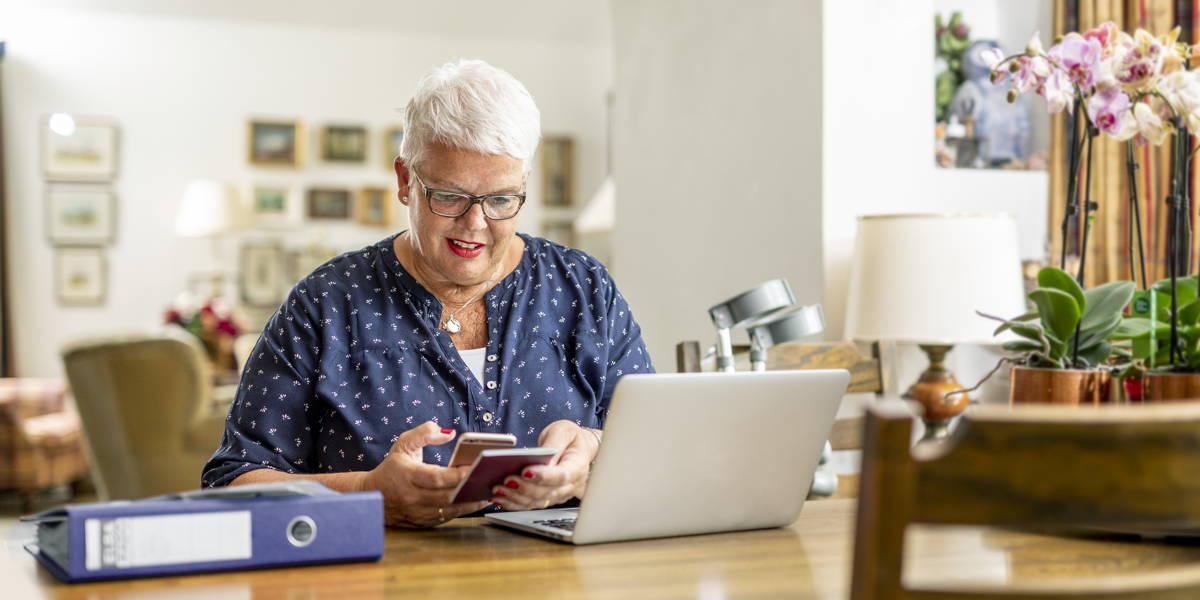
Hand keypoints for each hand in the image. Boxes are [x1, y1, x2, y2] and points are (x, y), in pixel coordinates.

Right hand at [361, 421, 488, 527]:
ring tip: (489, 491)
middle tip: (490, 480)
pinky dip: (462, 511)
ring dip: (470, 502)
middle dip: (469, 489)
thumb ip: (425, 433)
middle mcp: (411, 496)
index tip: (472, 467)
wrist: (372, 495)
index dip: (455, 475)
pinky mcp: (422, 522)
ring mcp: (417, 512)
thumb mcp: (404, 444)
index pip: (435, 477)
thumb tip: (449, 433)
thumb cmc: (393, 468)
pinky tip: (476, 501)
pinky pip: (446, 518)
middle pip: (446, 496)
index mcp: (407, 475)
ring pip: (449, 510)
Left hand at [491, 420, 600, 510]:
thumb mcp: (563, 431)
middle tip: (505, 480)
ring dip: (516, 498)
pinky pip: (531, 504)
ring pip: (537, 502)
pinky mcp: (548, 498)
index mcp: (577, 467)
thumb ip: (553, 444)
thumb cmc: (571, 438)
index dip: (543, 476)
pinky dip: (514, 503)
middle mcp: (571, 486)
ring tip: (498, 490)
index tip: (525, 471)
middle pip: (547, 492)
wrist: (579, 448)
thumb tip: (541, 457)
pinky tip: (500, 498)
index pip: (561, 476)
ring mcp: (560, 495)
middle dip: (524, 488)